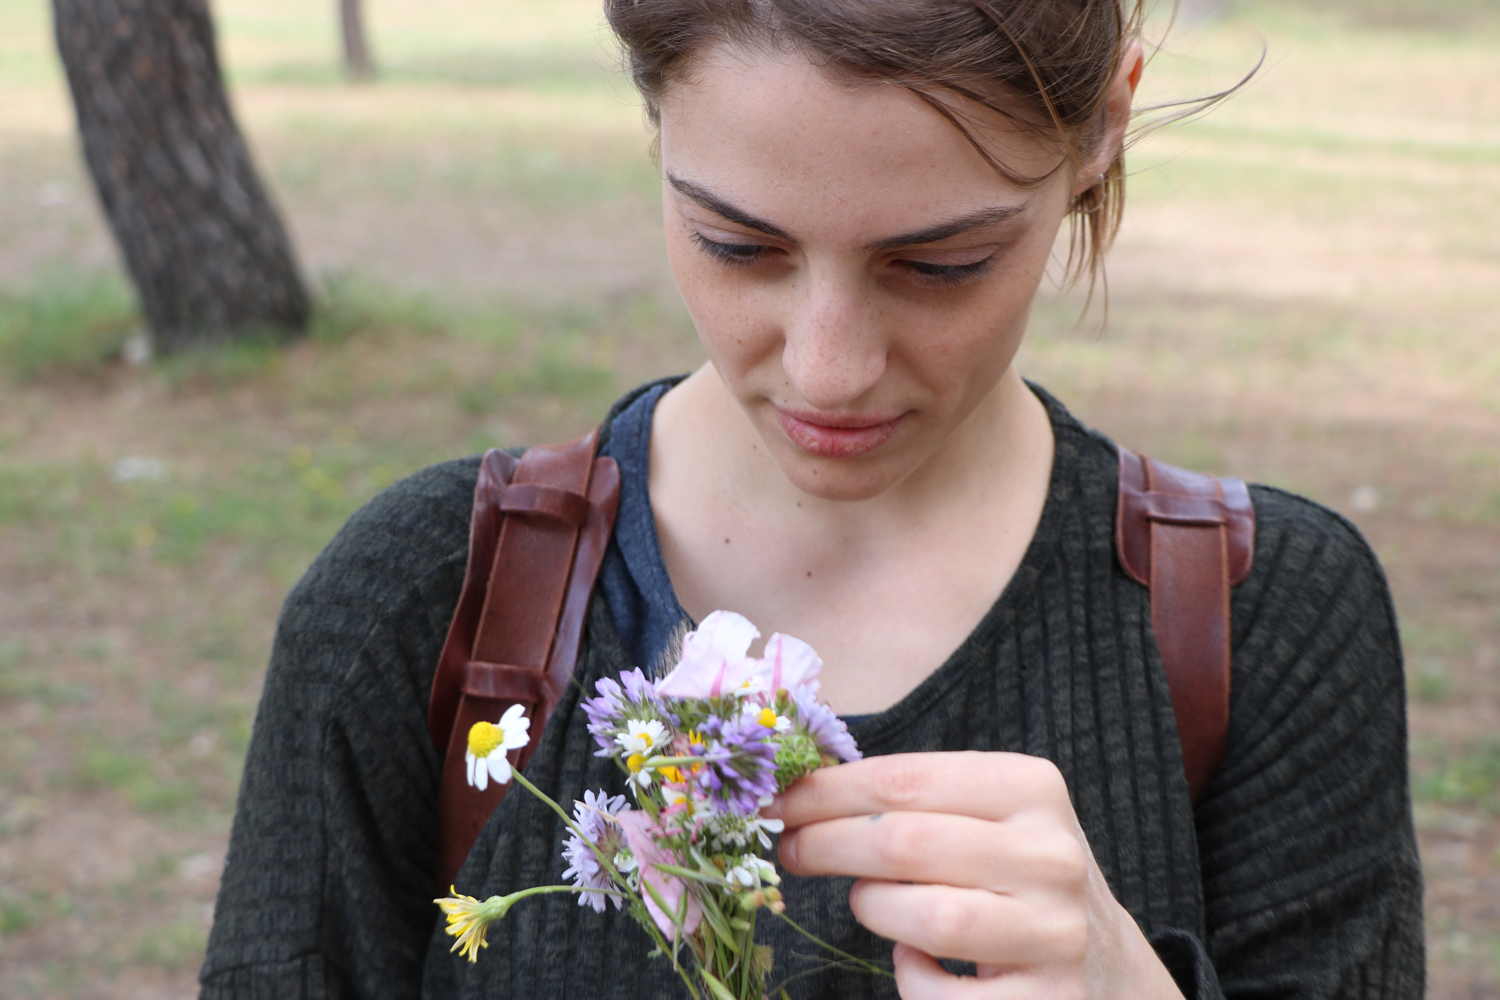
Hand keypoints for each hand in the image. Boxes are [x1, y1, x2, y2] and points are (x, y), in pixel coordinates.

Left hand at [762, 751, 1185, 999]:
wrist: (1109, 974)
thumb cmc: (1016, 881)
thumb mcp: (988, 820)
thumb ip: (913, 802)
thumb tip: (797, 792)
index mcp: (1032, 788)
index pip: (904, 778)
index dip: (825, 792)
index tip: (776, 802)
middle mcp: (1051, 855)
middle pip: (904, 843)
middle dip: (826, 845)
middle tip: (790, 851)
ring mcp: (1055, 934)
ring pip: (924, 918)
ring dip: (874, 910)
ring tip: (872, 905)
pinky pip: (940, 994)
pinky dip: (910, 979)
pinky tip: (917, 962)